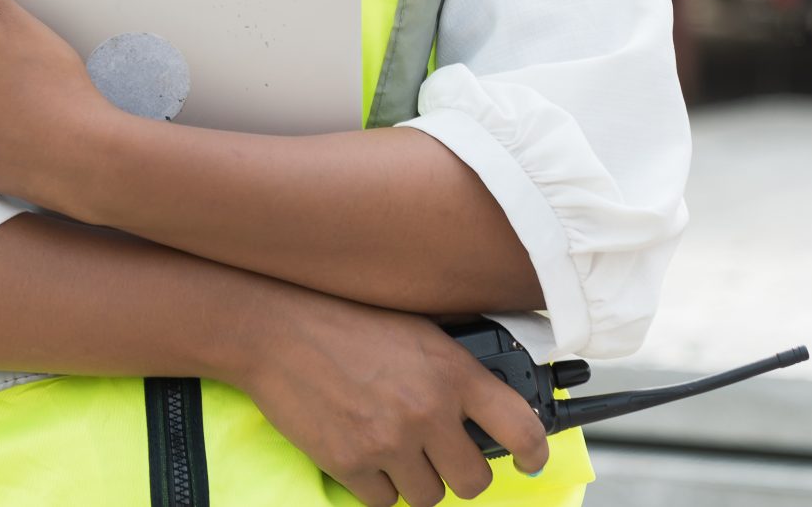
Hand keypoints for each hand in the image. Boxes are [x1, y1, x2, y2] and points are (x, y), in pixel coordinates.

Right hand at [225, 286, 551, 505]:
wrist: (277, 329)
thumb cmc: (344, 323)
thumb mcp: (415, 332)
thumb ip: (453, 371)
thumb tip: (484, 409)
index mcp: (452, 372)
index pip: (520, 428)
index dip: (535, 453)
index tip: (532, 460)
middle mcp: (427, 409)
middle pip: (474, 481)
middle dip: (459, 472)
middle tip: (440, 455)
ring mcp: (389, 441)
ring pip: (428, 496)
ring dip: (415, 479)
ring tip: (393, 447)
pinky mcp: (351, 463)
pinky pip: (383, 501)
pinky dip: (376, 485)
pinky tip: (363, 452)